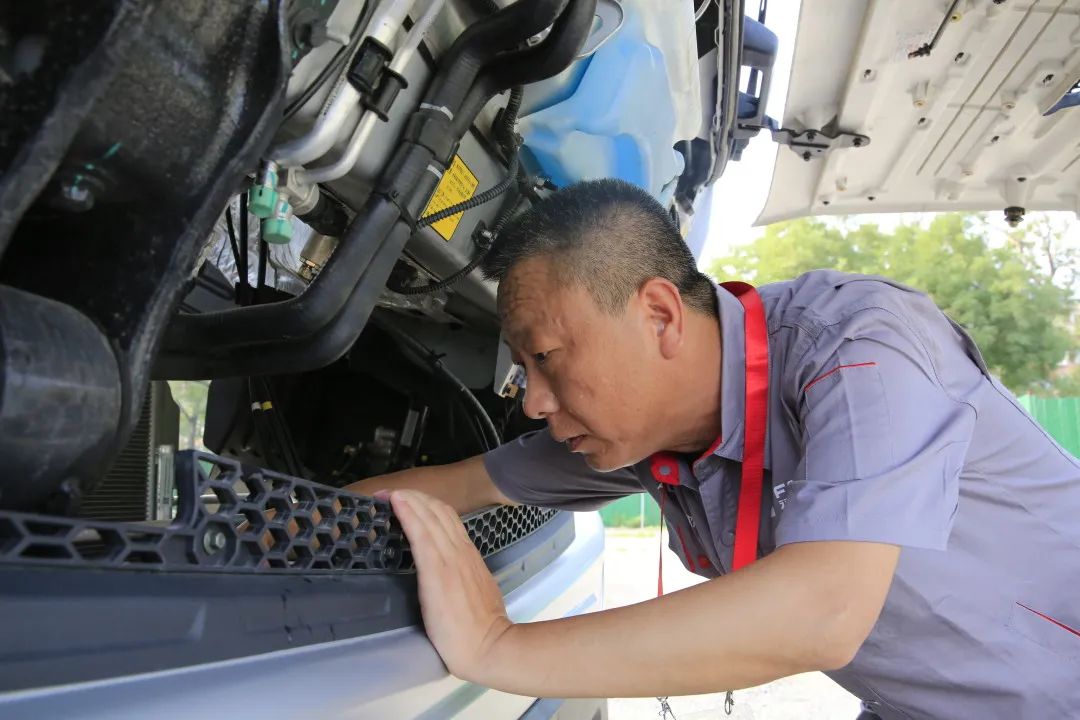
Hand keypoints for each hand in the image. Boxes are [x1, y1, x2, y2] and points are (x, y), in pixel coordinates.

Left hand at [390, 489, 515, 680]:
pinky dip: (408, 515)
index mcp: (468, 555)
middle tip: (390, 492)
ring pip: (428, 517)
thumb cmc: (480, 627)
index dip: (427, 505)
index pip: (448, 518)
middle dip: (413, 498)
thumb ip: (462, 575)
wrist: (489, 645)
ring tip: (389, 492)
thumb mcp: (474, 590)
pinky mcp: (436, 571)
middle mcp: (459, 551)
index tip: (407, 499)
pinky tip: (396, 503)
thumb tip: (448, 572)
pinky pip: (421, 534)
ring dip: (407, 500)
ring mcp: (449, 559)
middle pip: (437, 511)